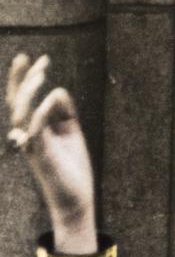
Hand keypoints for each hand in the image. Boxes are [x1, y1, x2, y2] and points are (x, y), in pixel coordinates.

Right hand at [7, 54, 95, 244]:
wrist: (75, 199)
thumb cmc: (71, 167)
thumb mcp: (71, 134)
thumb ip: (65, 113)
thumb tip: (58, 90)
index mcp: (33, 128)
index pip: (24, 99)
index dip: (26, 78)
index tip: (37, 58)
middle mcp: (27, 134)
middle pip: (16, 102)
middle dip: (24, 79)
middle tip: (38, 60)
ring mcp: (32, 145)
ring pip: (20, 114)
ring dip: (29, 93)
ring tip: (42, 75)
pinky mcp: (42, 156)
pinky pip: (35, 131)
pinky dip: (40, 114)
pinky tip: (50, 98)